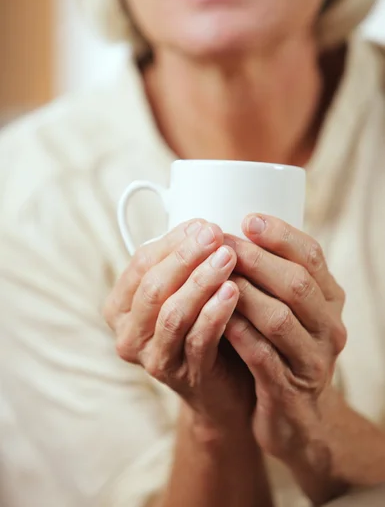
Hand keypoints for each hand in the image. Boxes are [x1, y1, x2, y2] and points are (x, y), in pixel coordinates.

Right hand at [105, 220, 255, 433]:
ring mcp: (152, 358)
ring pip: (173, 312)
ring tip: (228, 257)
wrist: (224, 386)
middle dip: (186, 256)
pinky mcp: (182, 376)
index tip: (205, 224)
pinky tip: (233, 291)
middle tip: (216, 234)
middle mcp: (128, 333)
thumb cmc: (202, 325)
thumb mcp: (185, 289)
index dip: (173, 240)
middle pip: (153, 286)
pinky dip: (215, 313)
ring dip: (201, 281)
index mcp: (121, 305)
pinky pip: (197, 340)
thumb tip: (203, 226)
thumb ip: (185, 261)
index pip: (141, 263)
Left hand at [224, 214, 346, 460]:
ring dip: (243, 294)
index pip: (312, 256)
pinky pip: (263, 356)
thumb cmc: (280, 348)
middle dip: (255, 260)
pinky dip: (239, 333)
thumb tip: (230, 229)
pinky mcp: (291, 389)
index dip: (281, 235)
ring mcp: (314, 360)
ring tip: (212, 276)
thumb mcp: (288, 309)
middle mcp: (329, 326)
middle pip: (296, 283)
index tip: (247, 218)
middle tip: (220, 244)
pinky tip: (216, 319)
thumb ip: (270, 276)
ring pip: (279, 318)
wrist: (295, 418)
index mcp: (329, 298)